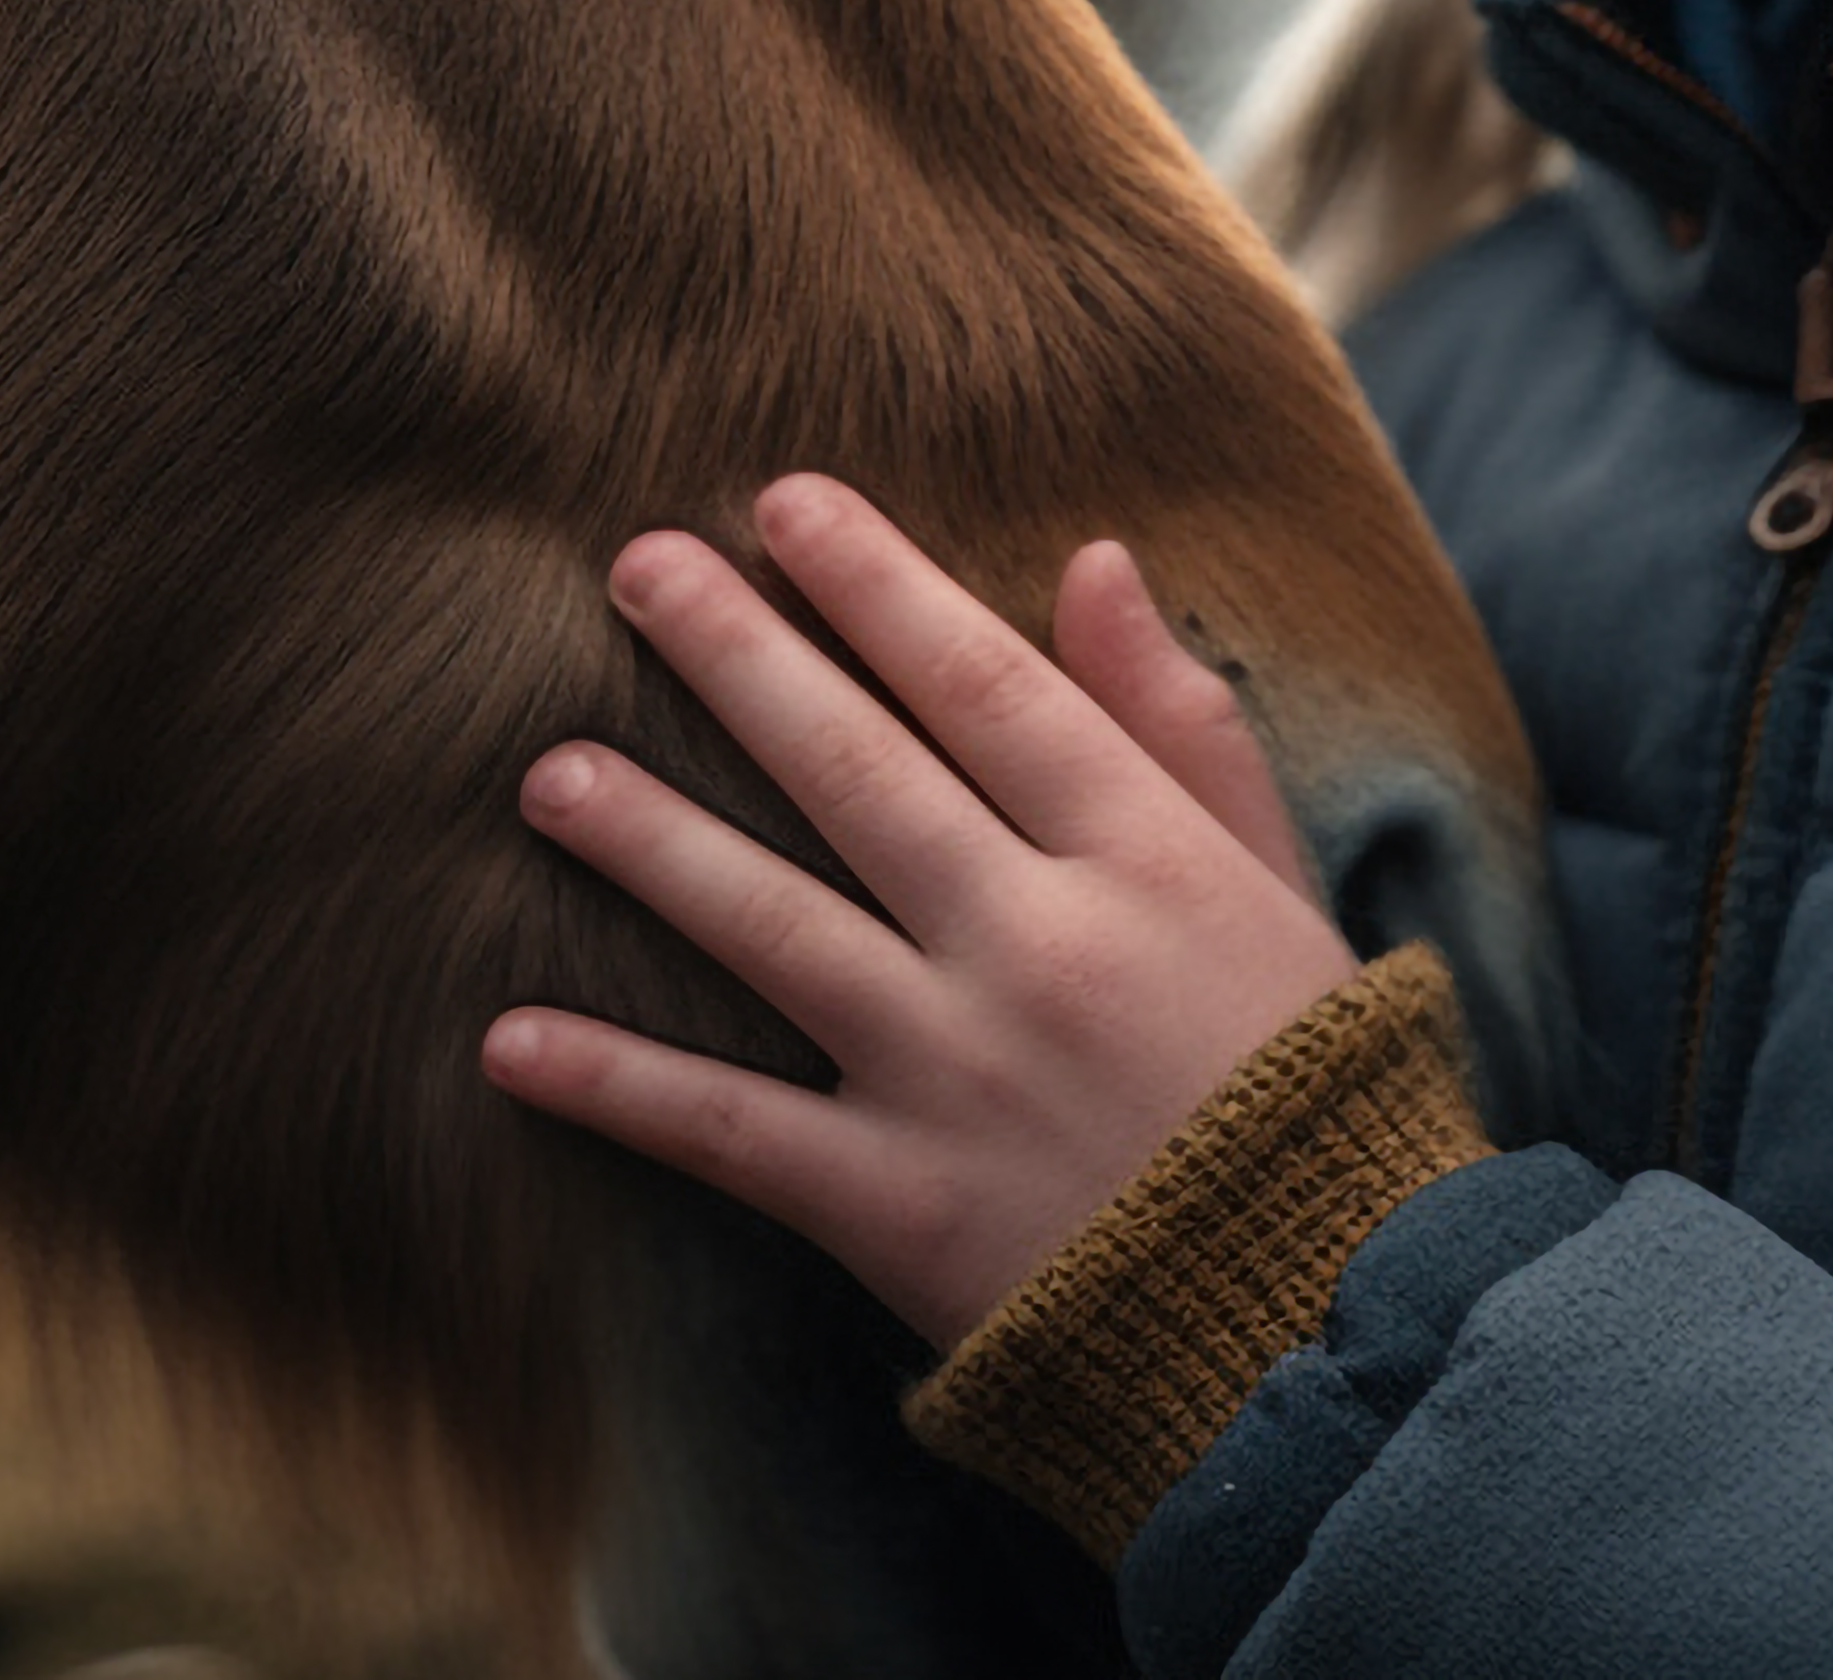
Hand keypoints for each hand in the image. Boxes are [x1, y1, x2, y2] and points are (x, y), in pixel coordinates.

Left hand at [479, 473, 1363, 1342]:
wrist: (1323, 1331)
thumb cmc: (1305, 1092)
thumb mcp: (1275, 892)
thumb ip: (1183, 730)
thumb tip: (1095, 559)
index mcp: (1144, 863)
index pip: (985, 687)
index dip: (876, 585)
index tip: (782, 501)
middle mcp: (1040, 948)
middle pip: (861, 773)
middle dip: (740, 658)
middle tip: (635, 565)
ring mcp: (958, 1076)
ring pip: (774, 926)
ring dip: (650, 843)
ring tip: (548, 772)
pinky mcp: (897, 1204)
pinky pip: (730, 1131)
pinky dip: (616, 1084)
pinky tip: (509, 1038)